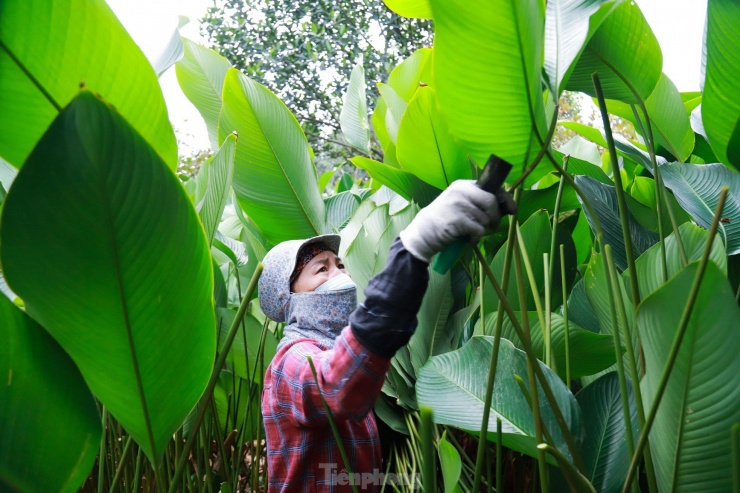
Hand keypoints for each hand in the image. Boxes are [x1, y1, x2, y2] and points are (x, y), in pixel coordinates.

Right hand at [399, 180, 515, 262]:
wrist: (422, 233)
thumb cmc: (445, 219)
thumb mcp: (460, 204)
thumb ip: (480, 202)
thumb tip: (510, 206)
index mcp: (463, 185)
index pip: (492, 187)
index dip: (505, 198)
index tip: (512, 209)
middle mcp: (460, 191)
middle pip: (492, 201)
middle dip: (496, 217)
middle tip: (492, 226)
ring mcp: (457, 204)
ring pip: (485, 219)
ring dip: (483, 230)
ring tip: (471, 233)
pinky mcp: (457, 220)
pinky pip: (478, 230)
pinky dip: (476, 238)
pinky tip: (467, 240)